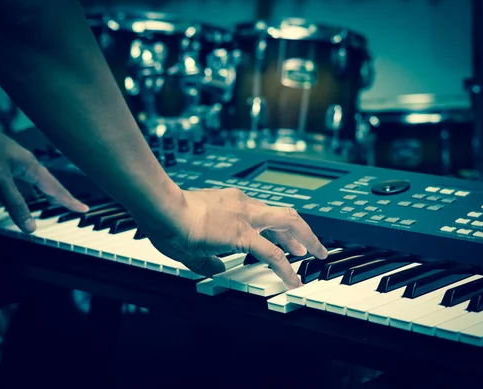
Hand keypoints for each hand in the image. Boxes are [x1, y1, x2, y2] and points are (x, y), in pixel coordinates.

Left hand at [0, 125, 87, 231]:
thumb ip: (16, 204)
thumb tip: (31, 228)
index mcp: (31, 167)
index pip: (56, 189)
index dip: (70, 201)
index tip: (84, 209)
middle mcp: (25, 164)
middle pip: (48, 184)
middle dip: (60, 197)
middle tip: (73, 206)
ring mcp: (12, 163)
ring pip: (31, 183)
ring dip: (39, 195)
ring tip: (45, 205)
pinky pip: (14, 182)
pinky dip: (16, 193)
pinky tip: (8, 200)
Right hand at [138, 187, 327, 288]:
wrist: (164, 210)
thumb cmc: (170, 219)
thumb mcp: (190, 241)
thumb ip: (207, 258)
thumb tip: (216, 269)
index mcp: (231, 203)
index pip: (264, 214)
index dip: (278, 228)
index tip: (286, 239)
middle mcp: (243, 205)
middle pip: (283, 214)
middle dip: (302, 230)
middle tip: (312, 246)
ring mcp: (245, 218)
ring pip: (288, 223)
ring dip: (307, 239)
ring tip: (319, 254)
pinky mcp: (242, 234)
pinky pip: (272, 253)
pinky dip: (286, 267)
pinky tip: (293, 279)